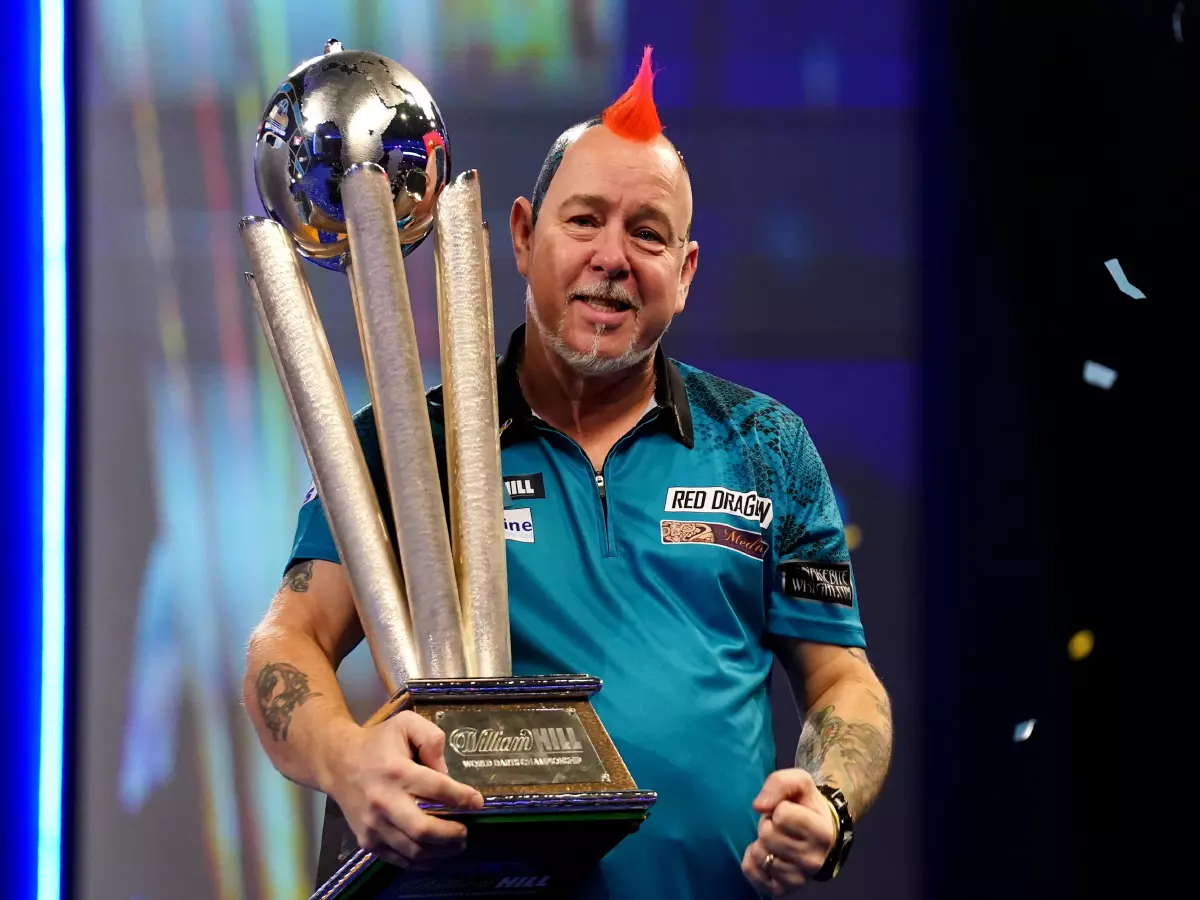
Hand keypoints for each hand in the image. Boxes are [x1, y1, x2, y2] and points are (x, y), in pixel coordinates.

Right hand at [327, 711, 484, 869]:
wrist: (337, 763)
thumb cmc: (377, 742)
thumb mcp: (407, 724)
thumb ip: (432, 740)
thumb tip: (446, 773)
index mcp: (397, 772)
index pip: (437, 789)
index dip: (462, 798)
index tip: (478, 802)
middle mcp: (384, 801)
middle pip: (423, 828)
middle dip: (452, 833)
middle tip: (466, 831)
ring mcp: (373, 825)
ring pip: (413, 850)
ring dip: (440, 851)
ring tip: (456, 844)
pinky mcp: (367, 840)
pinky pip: (398, 859)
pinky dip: (420, 861)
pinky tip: (435, 853)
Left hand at [741, 769, 835, 896]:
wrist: (820, 837)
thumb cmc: (808, 807)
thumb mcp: (800, 783)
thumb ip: (780, 783)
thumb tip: (758, 806)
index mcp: (822, 833)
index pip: (781, 814)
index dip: (780, 807)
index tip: (789, 811)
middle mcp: (813, 861)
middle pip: (767, 835)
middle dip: (768, 824)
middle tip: (780, 826)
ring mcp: (798, 879)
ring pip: (760, 855)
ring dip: (760, 842)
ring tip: (775, 840)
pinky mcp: (782, 889)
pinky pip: (751, 872)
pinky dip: (751, 860)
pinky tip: (765, 853)